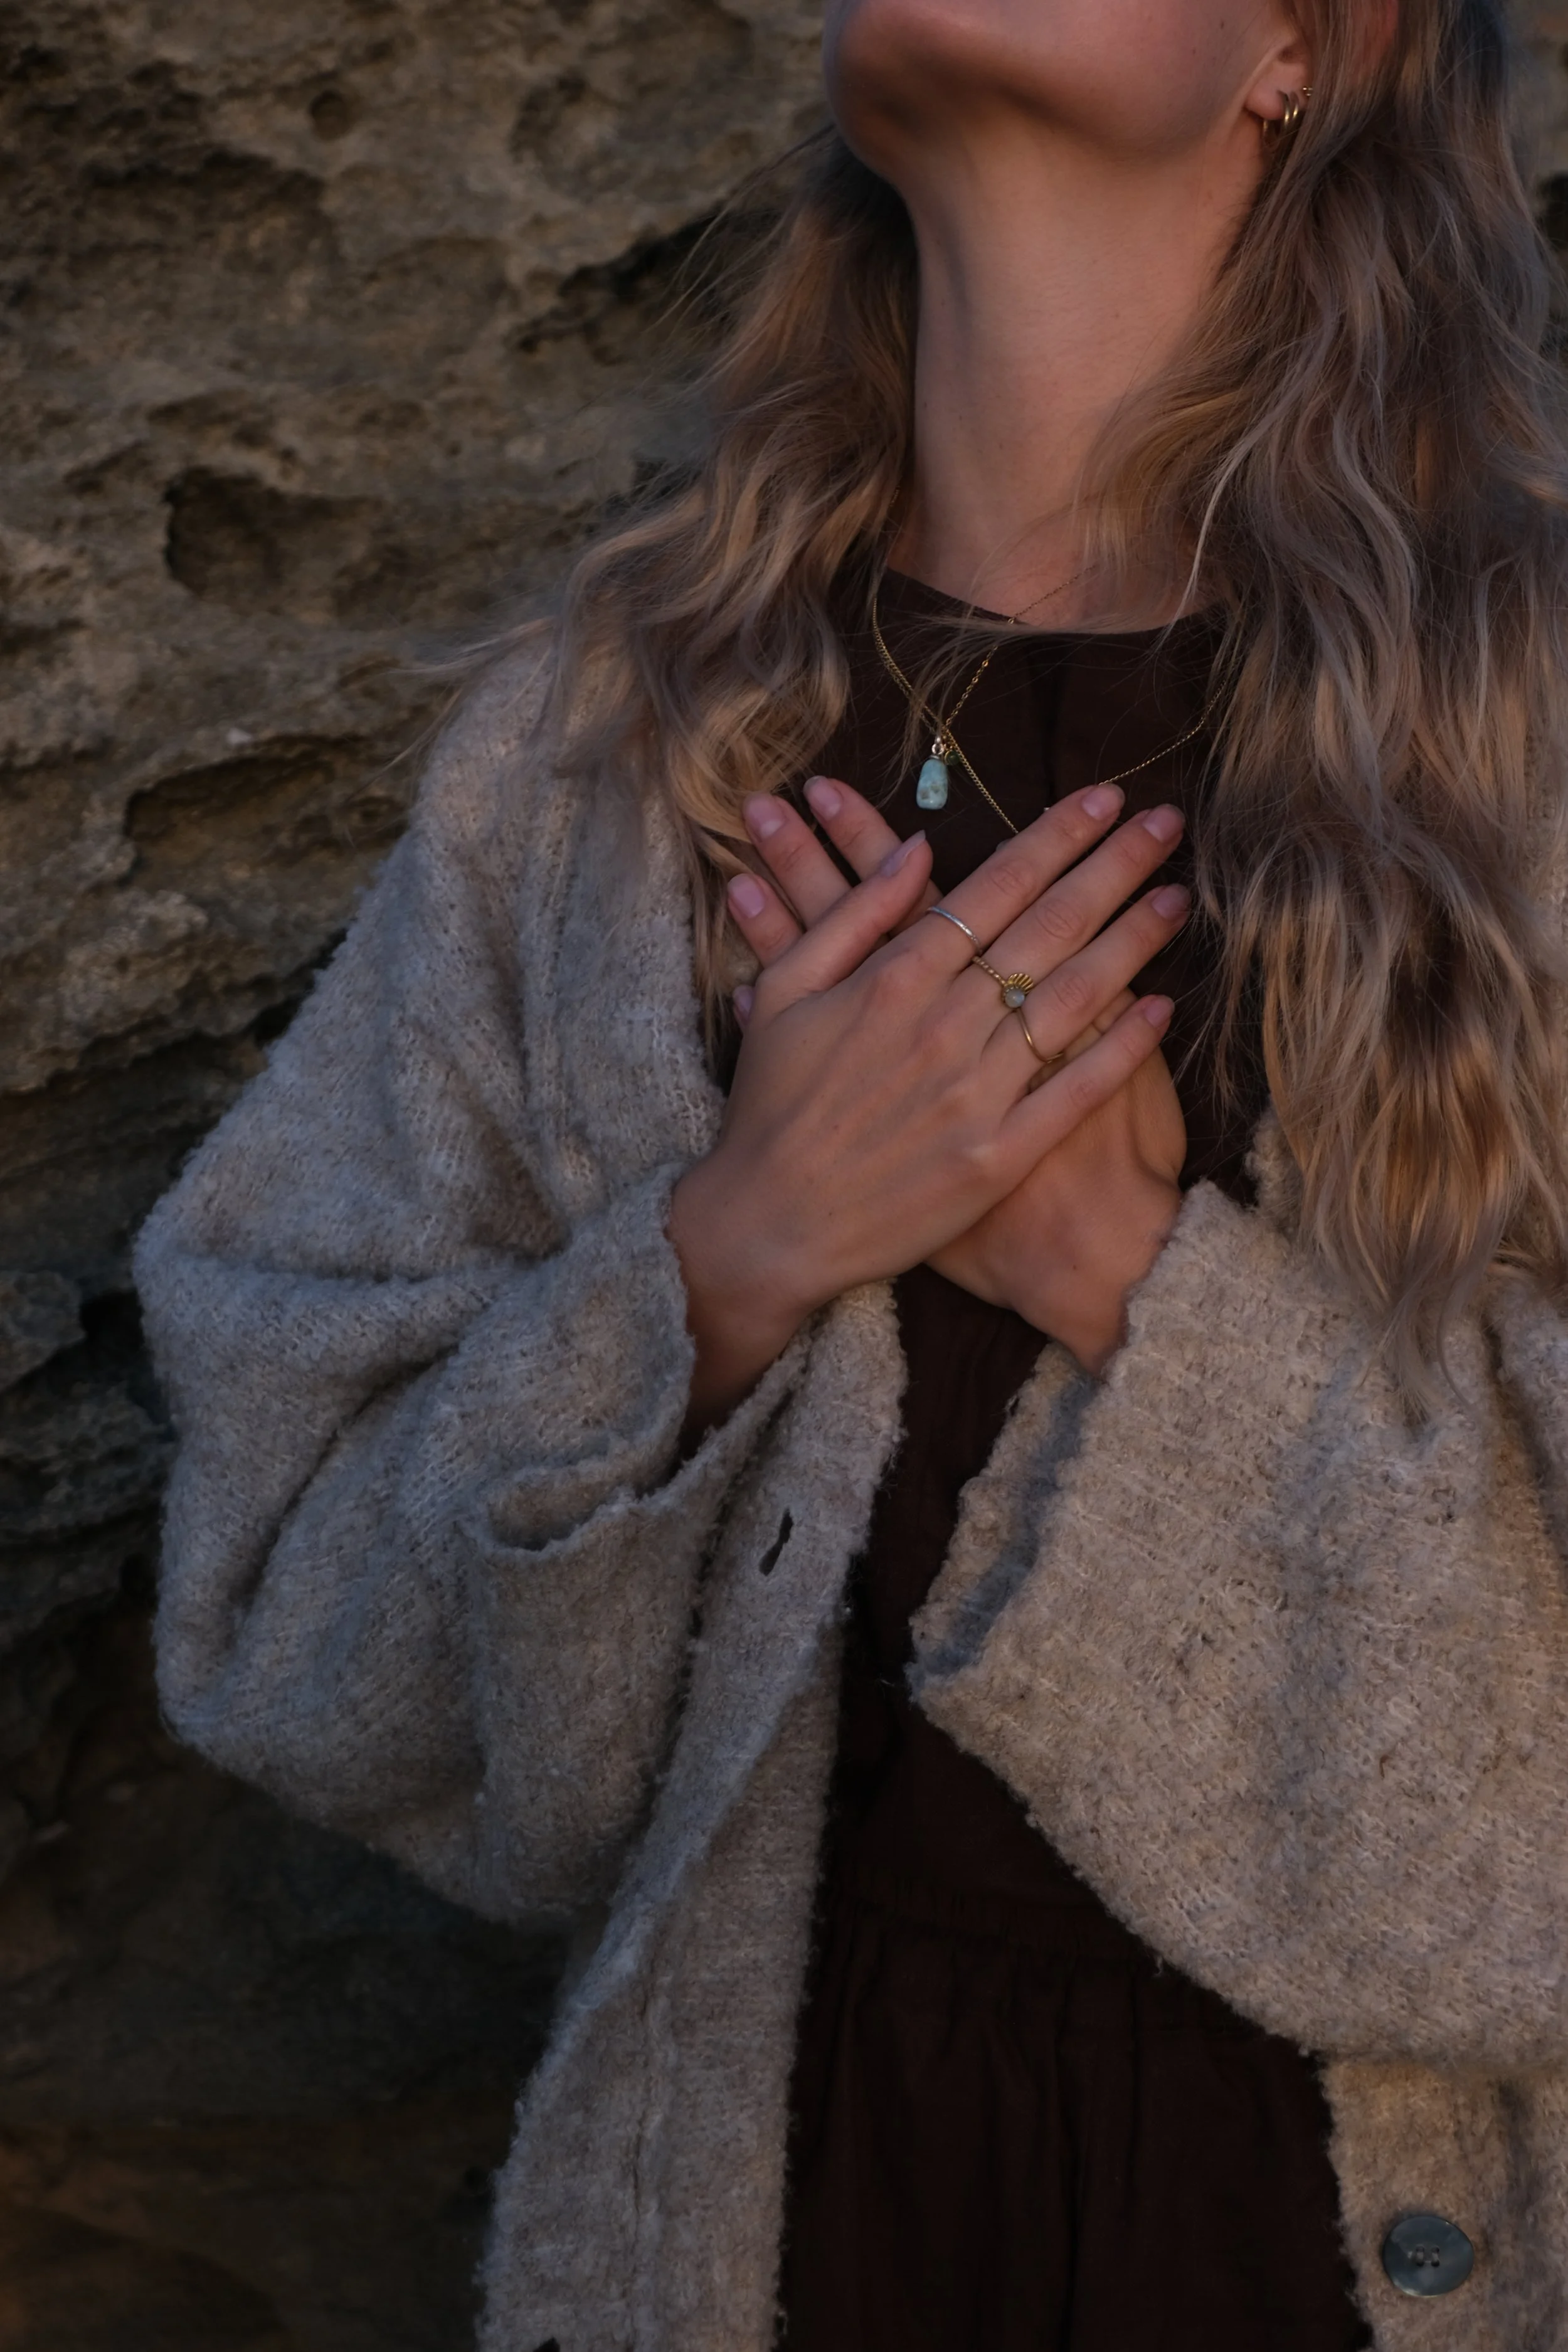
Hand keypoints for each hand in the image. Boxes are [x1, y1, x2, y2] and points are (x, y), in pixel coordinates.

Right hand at [669, 777, 1188, 1426]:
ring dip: (1134, 941)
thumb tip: (917, 849)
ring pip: (1074, 999)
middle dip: (1115, 866)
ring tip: (1178, 898)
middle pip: (1050, 926)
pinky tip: (1160, 1007)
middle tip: (1168, 823)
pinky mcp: (997, 1158)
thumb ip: (853, 916)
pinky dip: (1122, 1048)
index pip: (996, 886)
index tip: (1105, 799)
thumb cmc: (769, 1107)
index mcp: (892, 980)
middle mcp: (943, 1027)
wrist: (768, 1226)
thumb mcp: (784, 993)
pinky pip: (1075, 1091)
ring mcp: (976, 1094)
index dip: (1057, 836)